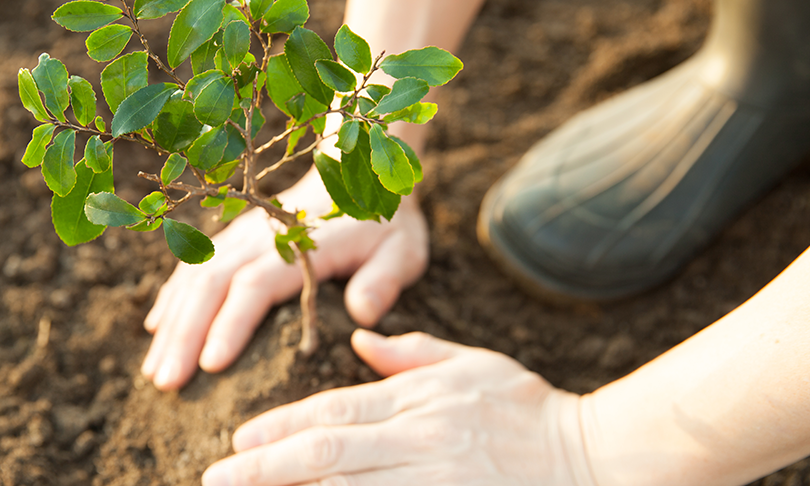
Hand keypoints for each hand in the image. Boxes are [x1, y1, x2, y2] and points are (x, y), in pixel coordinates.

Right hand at [141, 172, 428, 390]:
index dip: (230, 324)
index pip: (255, 285)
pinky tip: (156, 329)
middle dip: (185, 334)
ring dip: (172, 324)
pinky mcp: (232, 238)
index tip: (210, 366)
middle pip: (211, 284)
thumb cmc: (383, 224)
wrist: (357, 173)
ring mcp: (241, 235)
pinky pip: (193, 266)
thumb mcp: (402, 250)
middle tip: (167, 383)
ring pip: (194, 277)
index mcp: (300, 244)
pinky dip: (172, 297)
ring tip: (154, 371)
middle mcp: (260, 237)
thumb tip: (363, 314)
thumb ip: (383, 280)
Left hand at [202, 330, 595, 485]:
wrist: (594, 456)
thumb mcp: (472, 364)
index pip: (333, 410)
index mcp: (419, 398)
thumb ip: (411, 353)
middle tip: (215, 478)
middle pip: (326, 454)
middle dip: (263, 468)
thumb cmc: (530, 408)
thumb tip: (359, 339)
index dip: (279, 426)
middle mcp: (420, 440)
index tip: (237, 441)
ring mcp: (435, 481)